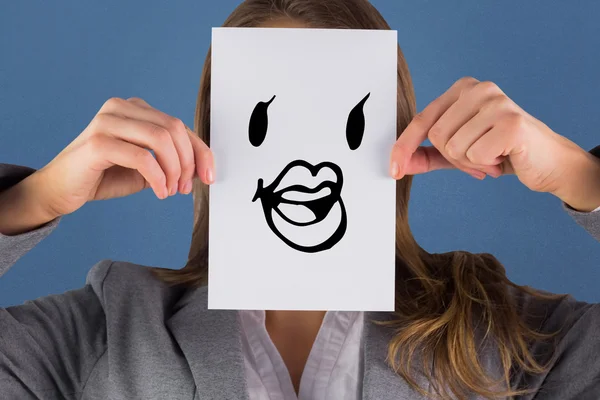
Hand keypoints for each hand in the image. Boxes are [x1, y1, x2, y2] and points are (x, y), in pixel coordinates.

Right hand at [0, 97, 213, 233]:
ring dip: (174, 170)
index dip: (200, 152)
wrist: (60, 189)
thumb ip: (171, 162)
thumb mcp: (147, 168)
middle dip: (187, 162)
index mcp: (135, 109)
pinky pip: (142, 157)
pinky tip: (160, 192)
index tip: (209, 176)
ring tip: (170, 190)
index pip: (179, 126)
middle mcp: (121, 108)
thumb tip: (202, 168)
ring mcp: (108, 121)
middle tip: (184, 187)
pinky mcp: (98, 142)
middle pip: (174, 128)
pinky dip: (158, 178)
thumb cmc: (103, 175)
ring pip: (161, 139)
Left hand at [390, 77, 599, 211]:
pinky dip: (485, 166)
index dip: (404, 146)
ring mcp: (496, 102)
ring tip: (492, 158)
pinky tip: (502, 159)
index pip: (422, 120)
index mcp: (462, 89)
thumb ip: (427, 155)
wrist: (547, 161)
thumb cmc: (500, 152)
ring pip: (453, 147)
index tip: (394, 169)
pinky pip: (474, 155)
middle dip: (453, 158)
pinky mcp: (510, 122)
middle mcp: (478, 89)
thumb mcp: (456, 153)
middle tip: (478, 159)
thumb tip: (399, 165)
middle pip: (436, 136)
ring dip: (471, 164)